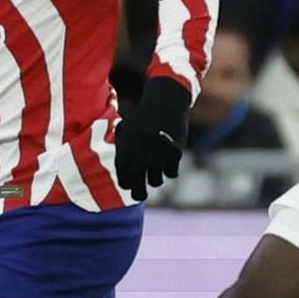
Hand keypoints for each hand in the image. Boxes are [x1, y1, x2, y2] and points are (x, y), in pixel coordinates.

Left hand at [113, 77, 189, 201]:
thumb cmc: (143, 118)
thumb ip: (122, 148)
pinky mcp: (176, 149)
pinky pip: (171, 172)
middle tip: (139, 196)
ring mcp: (160, 147)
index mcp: (128, 138)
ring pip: (156, 178)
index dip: (124, 182)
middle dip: (138, 192)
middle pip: (138, 177)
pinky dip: (169, 173)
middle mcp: (143, 144)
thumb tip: (122, 176)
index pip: (123, 168)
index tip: (127, 186)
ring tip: (154, 178)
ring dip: (154, 181)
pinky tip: (166, 168)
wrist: (167, 101)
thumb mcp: (128, 127)